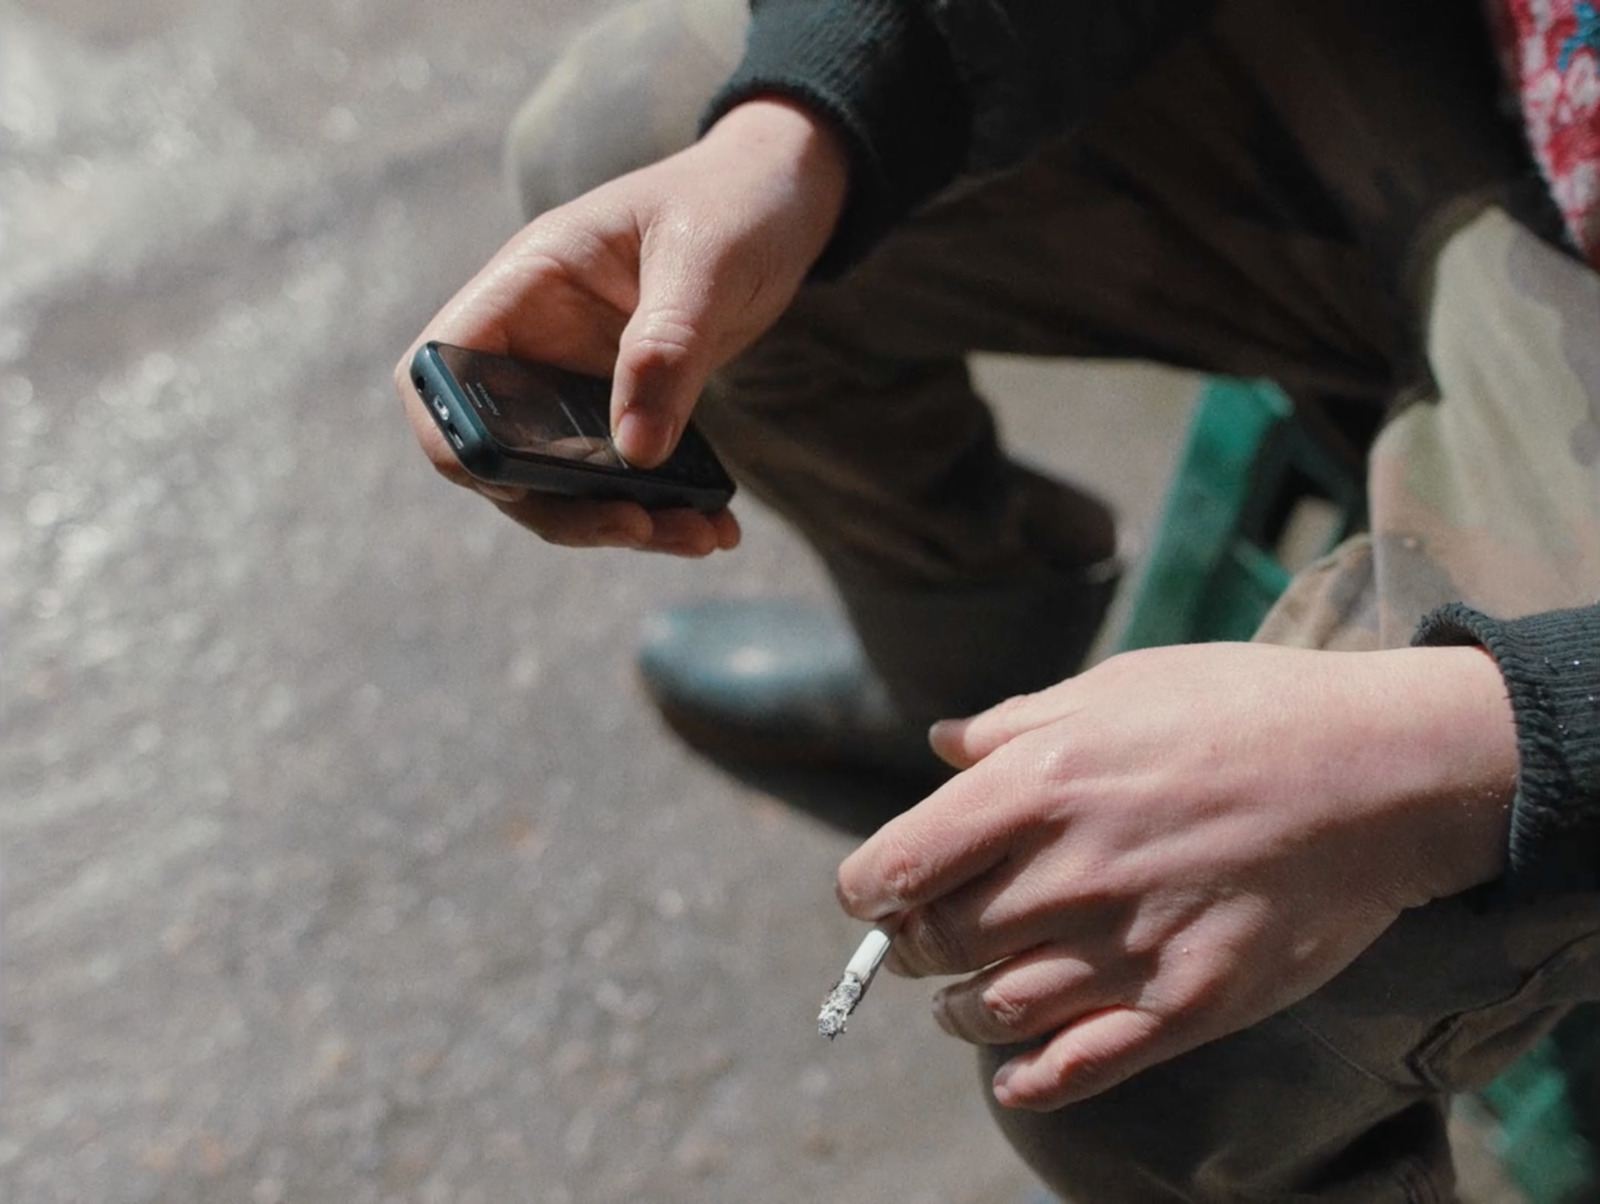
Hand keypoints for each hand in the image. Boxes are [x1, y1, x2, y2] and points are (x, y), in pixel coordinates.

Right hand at [394, 98, 849, 554]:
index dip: (454, 435)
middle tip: (640, 527)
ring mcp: (575, 379)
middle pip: (497, 449)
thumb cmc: (735, 202)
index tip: (519, 482)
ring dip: (619, 522)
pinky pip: (620, 479)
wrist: (784, 199)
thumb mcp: (707, 260)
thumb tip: (636, 452)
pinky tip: (716, 526)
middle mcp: (537, 338)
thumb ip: (667, 346)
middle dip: (560, 505)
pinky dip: (661, 511)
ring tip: (699, 536)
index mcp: (527, 283)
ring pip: (561, 480)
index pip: (438, 367)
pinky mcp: (623, 409)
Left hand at [836, 642, 1516, 1110]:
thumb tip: (940, 744)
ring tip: (962, 1001)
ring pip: (995, 1009)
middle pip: (938, 940)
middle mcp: (1069, 871)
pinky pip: (1081, 1067)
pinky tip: (1015, 1077)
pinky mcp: (1188, 1004)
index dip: (867, 889)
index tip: (872, 894)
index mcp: (1038, 784)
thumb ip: (1016, 725)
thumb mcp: (1119, 686)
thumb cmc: (1246, 709)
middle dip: (913, 945)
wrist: (1382, 771)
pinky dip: (1030, 1081)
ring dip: (960, 1011)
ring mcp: (1128, 945)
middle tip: (923, 939)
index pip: (898, 864)